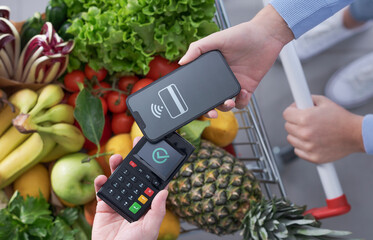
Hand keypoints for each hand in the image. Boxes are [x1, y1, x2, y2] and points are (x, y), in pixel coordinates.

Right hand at [92, 138, 167, 239]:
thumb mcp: (150, 228)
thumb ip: (157, 210)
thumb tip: (165, 191)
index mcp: (147, 203)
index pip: (152, 181)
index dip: (154, 167)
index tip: (156, 152)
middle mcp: (134, 199)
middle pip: (135, 175)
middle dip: (135, 160)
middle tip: (136, 144)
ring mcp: (119, 201)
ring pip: (119, 179)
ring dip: (117, 167)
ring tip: (117, 158)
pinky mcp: (105, 206)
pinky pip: (102, 191)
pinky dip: (100, 183)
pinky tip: (101, 178)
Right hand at [179, 5, 293, 117]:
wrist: (266, 36)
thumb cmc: (242, 34)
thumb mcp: (216, 39)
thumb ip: (197, 48)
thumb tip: (181, 62)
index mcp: (210, 69)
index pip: (199, 86)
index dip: (195, 97)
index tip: (193, 103)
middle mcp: (220, 79)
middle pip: (211, 100)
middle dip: (210, 110)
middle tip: (211, 113)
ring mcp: (233, 84)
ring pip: (225, 104)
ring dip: (225, 107)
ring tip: (229, 102)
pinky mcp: (247, 88)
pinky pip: (242, 102)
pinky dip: (241, 102)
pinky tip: (243, 92)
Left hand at [283, 95, 363, 163]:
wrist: (355, 134)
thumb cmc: (341, 118)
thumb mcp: (324, 102)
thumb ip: (307, 99)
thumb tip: (297, 101)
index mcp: (305, 118)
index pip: (286, 114)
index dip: (292, 111)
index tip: (296, 112)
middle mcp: (305, 133)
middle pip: (287, 126)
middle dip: (295, 122)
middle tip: (306, 121)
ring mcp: (308, 146)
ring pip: (291, 139)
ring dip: (297, 135)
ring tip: (311, 131)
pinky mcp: (312, 157)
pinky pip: (297, 150)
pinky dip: (302, 146)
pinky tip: (312, 141)